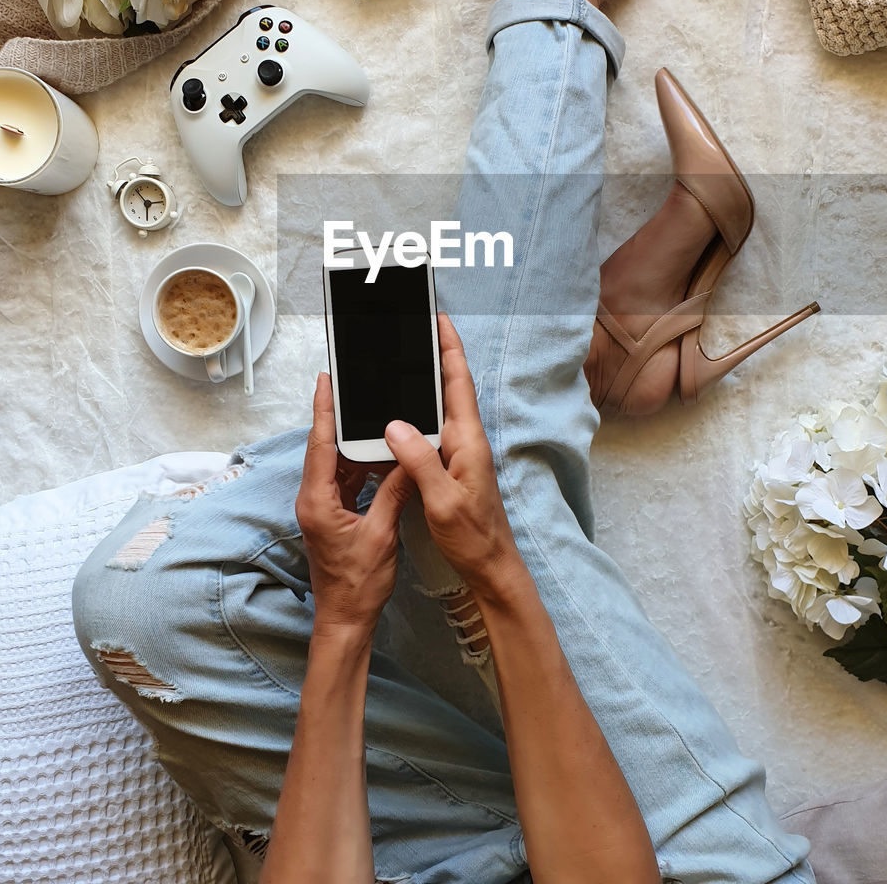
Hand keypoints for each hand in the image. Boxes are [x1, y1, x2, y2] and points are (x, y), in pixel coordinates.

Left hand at [295, 372, 413, 637]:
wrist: (345, 619)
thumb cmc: (358, 585)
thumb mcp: (382, 534)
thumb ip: (393, 492)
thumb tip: (408, 457)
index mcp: (317, 501)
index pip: (321, 444)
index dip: (324, 410)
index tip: (325, 381)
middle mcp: (313, 500)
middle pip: (326, 449)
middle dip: (340, 419)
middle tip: (354, 390)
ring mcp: (321, 508)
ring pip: (336, 464)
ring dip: (354, 445)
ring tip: (373, 417)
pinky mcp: (331, 515)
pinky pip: (344, 481)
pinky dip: (361, 467)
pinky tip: (380, 457)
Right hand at [384, 313, 521, 595]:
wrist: (491, 567)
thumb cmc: (473, 537)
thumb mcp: (442, 500)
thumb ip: (420, 460)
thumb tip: (395, 424)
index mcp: (468, 441)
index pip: (458, 383)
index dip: (449, 349)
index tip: (438, 320)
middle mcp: (466, 440)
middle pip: (449, 387)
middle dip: (435, 355)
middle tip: (414, 329)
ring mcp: (460, 453)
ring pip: (440, 407)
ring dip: (426, 382)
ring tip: (405, 359)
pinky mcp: (452, 466)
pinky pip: (433, 429)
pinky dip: (419, 413)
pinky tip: (402, 412)